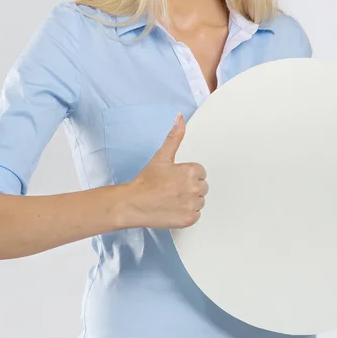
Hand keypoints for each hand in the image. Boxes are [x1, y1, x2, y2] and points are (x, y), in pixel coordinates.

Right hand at [124, 113, 208, 229]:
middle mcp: (195, 188)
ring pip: (199, 201)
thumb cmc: (146, 181)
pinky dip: (187, 213)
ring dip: (189, 200)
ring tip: (172, 199)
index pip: (200, 172)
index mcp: (192, 171)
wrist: (134, 203)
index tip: (175, 178)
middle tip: (172, 188)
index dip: (187, 175)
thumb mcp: (162, 156)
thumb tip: (180, 118)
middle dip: (190, 187)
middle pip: (202, 187)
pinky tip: (173, 209)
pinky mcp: (189, 219)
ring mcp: (192, 205)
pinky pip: (196, 215)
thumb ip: (174, 136)